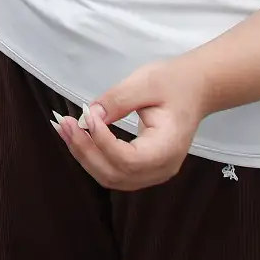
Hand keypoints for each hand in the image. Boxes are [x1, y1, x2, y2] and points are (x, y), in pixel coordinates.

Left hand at [55, 56, 209, 190]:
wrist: (196, 89)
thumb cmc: (175, 82)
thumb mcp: (146, 82)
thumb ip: (118, 100)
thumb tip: (88, 115)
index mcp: (168, 148)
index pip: (128, 159)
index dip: (102, 141)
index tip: (86, 114)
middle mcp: (162, 168)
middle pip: (115, 174)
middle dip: (84, 150)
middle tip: (63, 122)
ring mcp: (153, 172)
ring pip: (110, 177)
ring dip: (84, 156)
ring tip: (64, 129)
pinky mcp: (144, 168)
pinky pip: (113, 171)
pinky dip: (91, 157)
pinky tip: (76, 137)